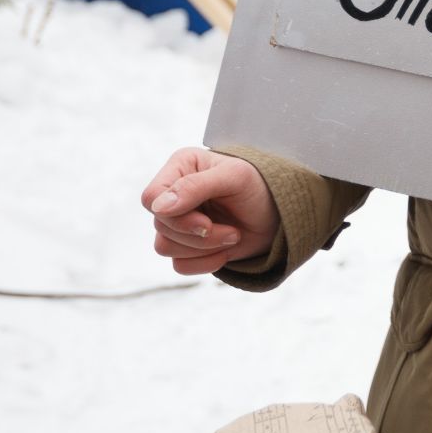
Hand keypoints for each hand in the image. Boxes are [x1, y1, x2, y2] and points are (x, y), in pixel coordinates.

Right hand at [141, 147, 278, 274]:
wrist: (279, 215)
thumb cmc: (259, 186)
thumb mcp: (234, 178)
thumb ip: (196, 187)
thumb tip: (159, 207)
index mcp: (180, 167)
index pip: (152, 198)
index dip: (174, 217)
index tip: (205, 223)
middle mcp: (173, 193)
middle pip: (161, 226)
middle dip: (200, 235)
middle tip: (233, 231)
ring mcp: (177, 220)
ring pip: (166, 248)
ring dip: (205, 248)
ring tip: (234, 235)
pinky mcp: (185, 245)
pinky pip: (179, 265)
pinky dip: (205, 263)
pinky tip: (226, 251)